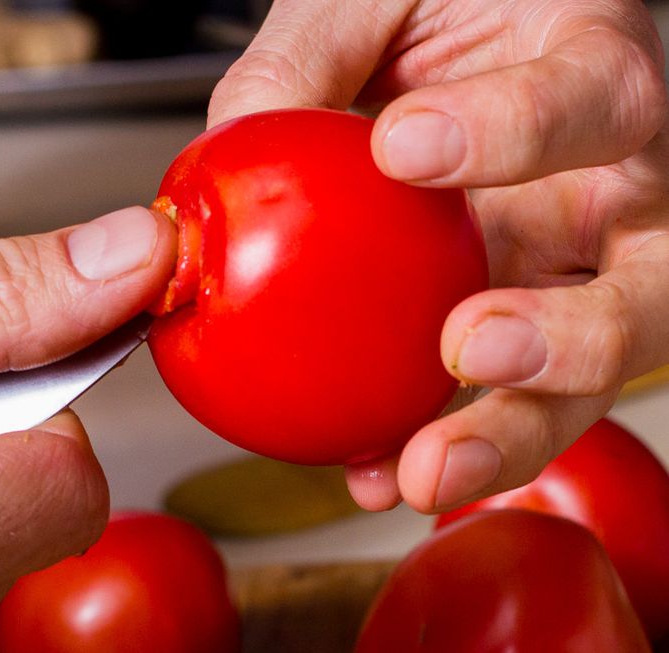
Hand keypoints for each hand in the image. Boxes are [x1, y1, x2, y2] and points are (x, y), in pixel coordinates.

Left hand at [210, 0, 668, 511]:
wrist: (453, 29)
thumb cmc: (435, 5)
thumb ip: (310, 57)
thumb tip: (237, 139)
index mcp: (592, 72)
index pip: (594, 102)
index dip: (516, 132)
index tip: (404, 146)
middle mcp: (609, 187)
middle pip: (643, 288)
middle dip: (571, 340)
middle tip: (472, 347)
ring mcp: (568, 263)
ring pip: (585, 372)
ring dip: (509, 427)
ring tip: (422, 464)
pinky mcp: (521, 313)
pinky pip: (496, 395)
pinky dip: (437, 436)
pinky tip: (375, 467)